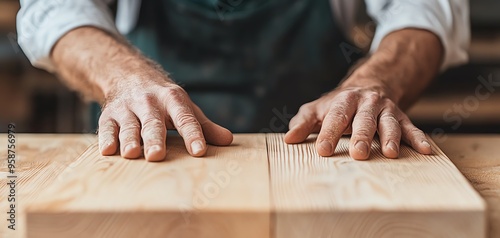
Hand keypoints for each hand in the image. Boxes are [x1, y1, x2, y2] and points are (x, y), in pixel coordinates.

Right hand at [50, 27, 231, 161]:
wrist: (129, 75)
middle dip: (154, 138)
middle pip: (153, 123)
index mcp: (173, 100)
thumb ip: (205, 126)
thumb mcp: (186, 107)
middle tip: (156, 155)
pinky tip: (107, 151)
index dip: (193, 135)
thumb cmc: (164, 99)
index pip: (185, 119)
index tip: (199, 151)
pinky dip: (106, 138)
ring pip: (129, 126)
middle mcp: (149, 103)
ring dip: (129, 139)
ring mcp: (127, 109)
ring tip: (132, 154)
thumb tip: (228, 141)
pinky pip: (106, 128)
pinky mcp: (108, 116)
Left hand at [284, 29, 442, 159]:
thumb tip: (289, 139)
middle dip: (361, 136)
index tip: (323, 151)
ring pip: (389, 122)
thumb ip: (303, 123)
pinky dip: (419, 138)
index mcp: (343, 101)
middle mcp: (366, 103)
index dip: (329, 133)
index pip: (335, 117)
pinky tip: (426, 151)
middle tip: (358, 154)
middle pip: (364, 119)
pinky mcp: (402, 117)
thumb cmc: (338, 105)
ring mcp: (386, 109)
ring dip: (390, 137)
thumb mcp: (318, 109)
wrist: (370, 85)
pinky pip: (411, 127)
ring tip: (390, 153)